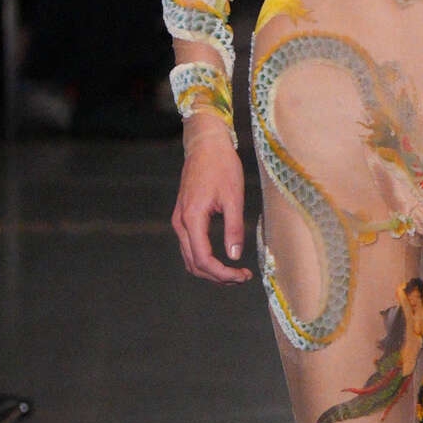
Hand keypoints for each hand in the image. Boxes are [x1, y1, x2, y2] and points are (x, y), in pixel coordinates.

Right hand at [171, 135, 250, 285]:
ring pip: (190, 257)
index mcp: (192, 218)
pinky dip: (205, 258)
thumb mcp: (234, 197)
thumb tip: (235, 256)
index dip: (223, 273)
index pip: (203, 259)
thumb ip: (234, 229)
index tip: (243, 275)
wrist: (206, 144)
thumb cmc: (221, 166)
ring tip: (235, 272)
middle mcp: (180, 222)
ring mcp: (179, 220)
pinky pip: (190, 246)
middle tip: (242, 277)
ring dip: (211, 270)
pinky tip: (222, 259)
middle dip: (218, 276)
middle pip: (194, 263)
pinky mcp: (183, 217)